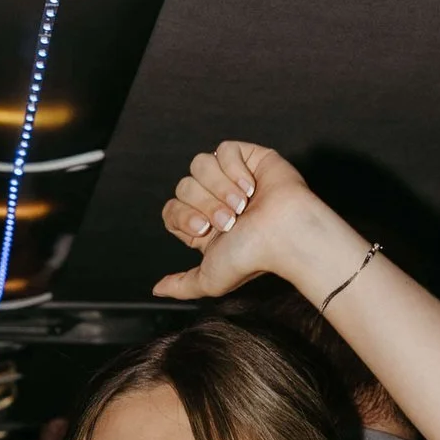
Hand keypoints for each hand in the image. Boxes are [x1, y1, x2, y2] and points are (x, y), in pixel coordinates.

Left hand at [151, 140, 347, 303]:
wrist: (282, 236)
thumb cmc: (252, 258)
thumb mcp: (208, 280)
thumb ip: (182, 286)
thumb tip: (157, 290)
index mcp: (204, 224)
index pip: (171, 209)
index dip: (183, 216)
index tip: (204, 230)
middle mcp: (215, 199)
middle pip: (184, 186)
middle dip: (206, 204)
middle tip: (230, 220)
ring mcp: (231, 176)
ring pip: (200, 165)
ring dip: (220, 187)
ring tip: (242, 203)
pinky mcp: (248, 156)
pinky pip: (223, 150)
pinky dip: (234, 168)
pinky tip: (250, 185)